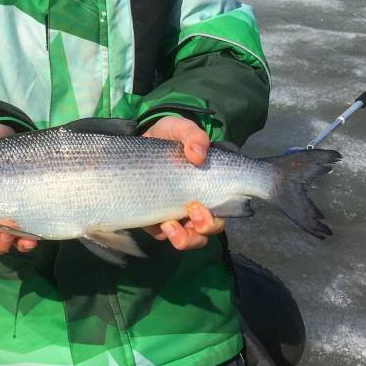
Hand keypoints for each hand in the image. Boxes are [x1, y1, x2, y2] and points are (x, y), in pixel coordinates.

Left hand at [141, 117, 224, 249]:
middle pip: (209, 228)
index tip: (202, 207)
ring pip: (189, 238)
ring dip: (184, 238)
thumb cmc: (168, 134)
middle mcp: (196, 202)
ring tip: (170, 226)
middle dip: (204, 228)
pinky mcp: (155, 215)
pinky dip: (162, 234)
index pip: (223, 210)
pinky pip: (163, 235)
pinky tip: (157, 224)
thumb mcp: (180, 127)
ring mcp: (176, 210)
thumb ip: (193, 135)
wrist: (141, 136)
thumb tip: (198, 154)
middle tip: (192, 212)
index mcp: (209, 185)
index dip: (217, 217)